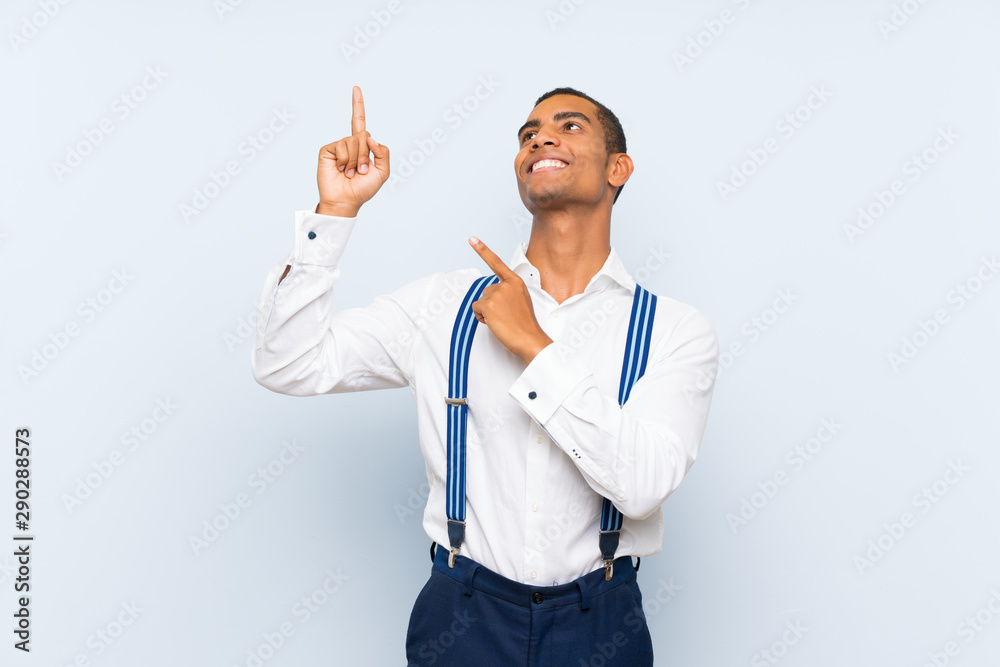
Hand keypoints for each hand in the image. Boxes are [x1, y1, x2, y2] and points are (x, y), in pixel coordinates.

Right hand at [316, 86, 389, 215]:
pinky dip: (344, 161)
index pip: (359, 122)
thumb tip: (369, 136)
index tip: (356, 88)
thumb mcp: (382, 172)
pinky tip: (340, 170)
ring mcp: (338, 146)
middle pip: (363, 135)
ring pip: (353, 141)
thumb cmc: (363, 189)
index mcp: (362, 147)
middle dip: (365, 156)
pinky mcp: (327, 150)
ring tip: (349, 173)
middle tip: (360, 172)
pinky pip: (341, 147)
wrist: (346, 201)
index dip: (358, 105)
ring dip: (355, 161)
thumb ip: (383, 153)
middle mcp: (349, 144)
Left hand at [469, 236, 553, 364]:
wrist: (530, 339)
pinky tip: (495, 323)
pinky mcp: (488, 304)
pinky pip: (476, 309)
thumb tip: (493, 295)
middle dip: (491, 304)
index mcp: (516, 282)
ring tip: (503, 320)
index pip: (497, 263)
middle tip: (506, 316)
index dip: (483, 250)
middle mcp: (506, 285)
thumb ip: (509, 292)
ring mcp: (497, 294)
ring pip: (481, 300)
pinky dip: (481, 318)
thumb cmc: (525, 324)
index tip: (471, 239)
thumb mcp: (521, 300)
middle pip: (487, 290)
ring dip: (487, 312)